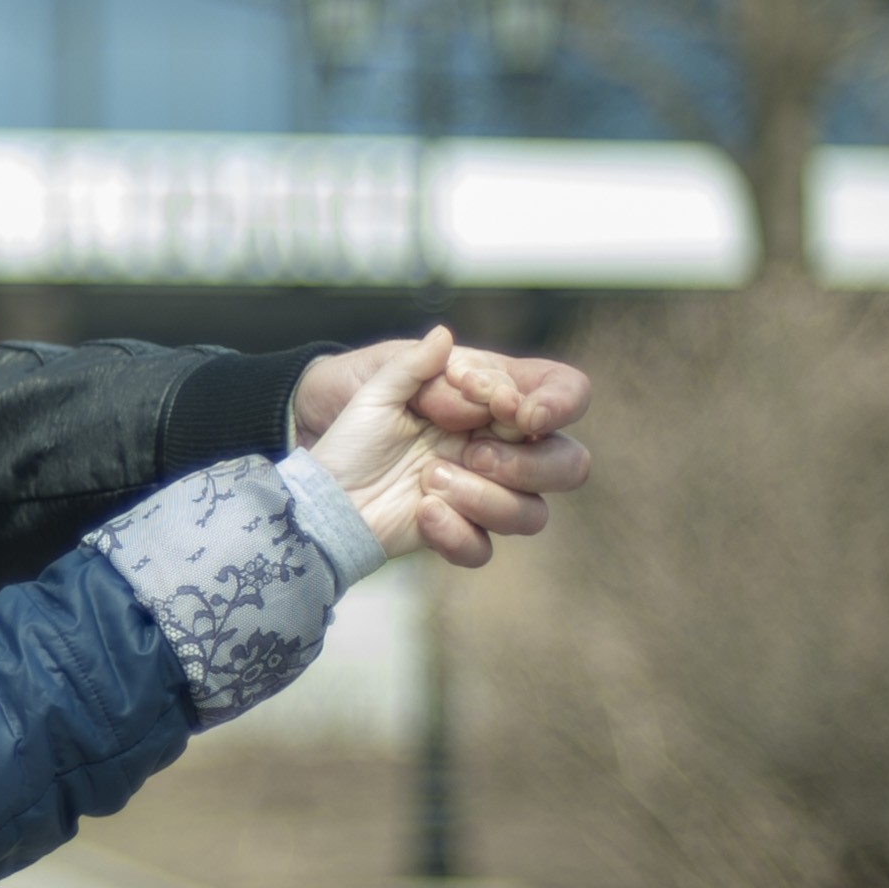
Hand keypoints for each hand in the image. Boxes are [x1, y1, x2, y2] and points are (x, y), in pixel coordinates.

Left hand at [292, 335, 590, 568]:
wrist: (318, 482)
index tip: (514, 410)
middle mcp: (502, 448)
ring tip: (428, 480)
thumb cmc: (351, 425)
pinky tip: (422, 512)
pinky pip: (485, 549)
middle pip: (570, 463)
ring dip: (485, 498)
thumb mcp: (374, 386)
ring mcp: (484, 493)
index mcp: (495, 402)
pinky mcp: (459, 531)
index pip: (565, 395)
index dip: (557, 403)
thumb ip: (412, 365)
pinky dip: (457, 533)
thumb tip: (443, 338)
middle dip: (527, 463)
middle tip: (471, 453)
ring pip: (534, 514)